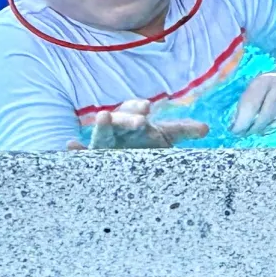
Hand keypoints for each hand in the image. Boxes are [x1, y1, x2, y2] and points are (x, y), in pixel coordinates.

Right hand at [74, 98, 209, 149]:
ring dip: (103, 124)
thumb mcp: (164, 137)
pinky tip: (70, 145)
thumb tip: (206, 129)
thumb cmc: (145, 145)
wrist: (129, 169)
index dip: (138, 107)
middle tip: (141, 118)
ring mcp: (104, 145)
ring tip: (103, 115)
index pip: (134, 109)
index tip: (146, 108)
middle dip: (129, 117)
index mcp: (134, 120)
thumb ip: (182, 131)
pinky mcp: (95, 160)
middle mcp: (118, 130)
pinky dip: (77, 152)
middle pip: (122, 120)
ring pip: (102, 134)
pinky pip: (84, 155)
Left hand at [232, 72, 275, 137]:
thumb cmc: (271, 83)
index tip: (236, 131)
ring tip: (264, 128)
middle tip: (249, 133)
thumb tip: (235, 126)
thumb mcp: (256, 87)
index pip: (251, 105)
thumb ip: (245, 104)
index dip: (242, 122)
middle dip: (255, 128)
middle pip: (267, 116)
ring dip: (271, 128)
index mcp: (265, 79)